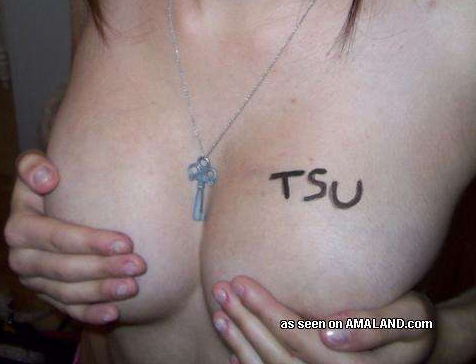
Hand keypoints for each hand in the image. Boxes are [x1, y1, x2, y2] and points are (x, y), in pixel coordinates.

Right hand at [4, 149, 146, 324]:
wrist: (46, 199)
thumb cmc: (48, 178)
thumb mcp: (33, 165)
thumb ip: (32, 165)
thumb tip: (47, 179)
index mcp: (18, 227)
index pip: (56, 237)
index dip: (90, 242)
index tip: (126, 241)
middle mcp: (21, 258)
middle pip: (64, 269)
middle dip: (103, 268)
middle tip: (138, 265)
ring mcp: (33, 280)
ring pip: (68, 293)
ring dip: (102, 292)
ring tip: (133, 286)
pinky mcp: (45, 294)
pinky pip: (68, 309)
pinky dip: (90, 314)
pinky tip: (115, 313)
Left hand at [211, 276, 436, 362]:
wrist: (420, 347)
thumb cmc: (415, 325)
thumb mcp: (409, 318)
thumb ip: (372, 326)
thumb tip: (328, 332)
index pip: (300, 338)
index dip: (268, 312)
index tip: (242, 283)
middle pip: (279, 357)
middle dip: (246, 323)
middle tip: (221, 290)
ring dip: (241, 343)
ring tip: (219, 313)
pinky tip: (232, 350)